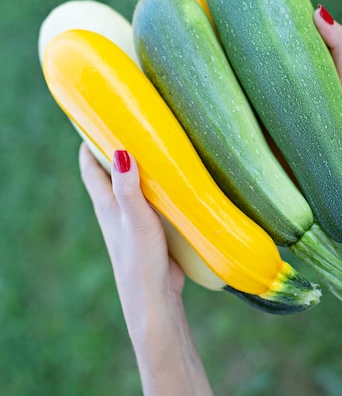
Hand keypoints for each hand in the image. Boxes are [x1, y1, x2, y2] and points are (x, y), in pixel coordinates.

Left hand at [78, 143, 212, 394]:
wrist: (154, 299)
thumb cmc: (140, 259)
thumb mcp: (134, 219)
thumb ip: (127, 187)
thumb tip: (120, 152)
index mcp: (105, 203)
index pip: (89, 165)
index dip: (89, 141)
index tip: (99, 118)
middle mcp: (115, 208)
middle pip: (109, 171)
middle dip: (117, 148)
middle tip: (136, 125)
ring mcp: (132, 218)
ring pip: (132, 184)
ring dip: (140, 167)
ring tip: (159, 145)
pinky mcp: (151, 228)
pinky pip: (151, 199)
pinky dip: (158, 185)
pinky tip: (176, 181)